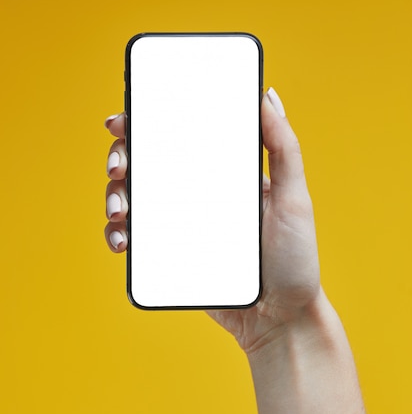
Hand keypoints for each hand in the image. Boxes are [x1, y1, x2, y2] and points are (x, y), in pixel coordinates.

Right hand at [104, 88, 319, 352]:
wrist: (280, 318)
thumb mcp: (295, 199)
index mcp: (223, 173)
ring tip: (120, 207)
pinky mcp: (173, 256)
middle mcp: (198, 195)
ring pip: (135, 199)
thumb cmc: (294, 260)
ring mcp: (183, 226)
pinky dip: (119, 234)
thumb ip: (283, 149)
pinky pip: (138, 239)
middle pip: (148, 164)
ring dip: (114, 195)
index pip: (181, 136)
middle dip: (122, 157)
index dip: (148, 122)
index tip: (127, 118)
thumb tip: (267, 95)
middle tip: (119, 166)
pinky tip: (121, 238)